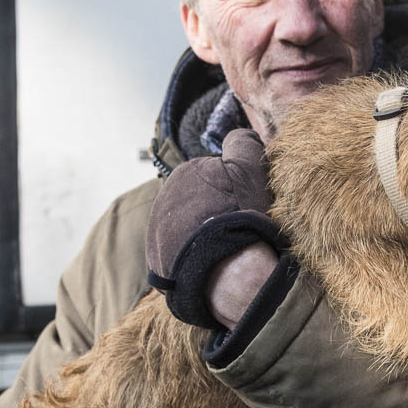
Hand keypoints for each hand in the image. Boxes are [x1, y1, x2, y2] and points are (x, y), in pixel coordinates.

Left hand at [146, 129, 283, 328]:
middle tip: (239, 227)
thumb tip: (237, 136)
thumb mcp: (251, 169)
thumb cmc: (242, 216)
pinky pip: (180, 252)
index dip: (236, 190)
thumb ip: (242, 143)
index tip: (248, 206)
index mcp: (185, 172)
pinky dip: (195, 255)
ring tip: (227, 249)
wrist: (228, 270)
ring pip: (189, 227)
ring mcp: (157, 230)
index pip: (214, 175)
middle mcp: (164, 197)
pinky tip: (213, 263)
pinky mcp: (157, 259)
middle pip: (200, 201)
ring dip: (205, 234)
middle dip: (217, 211)